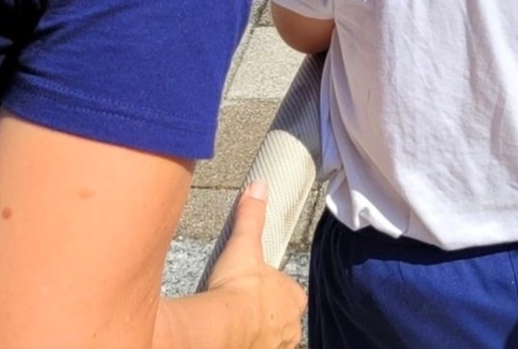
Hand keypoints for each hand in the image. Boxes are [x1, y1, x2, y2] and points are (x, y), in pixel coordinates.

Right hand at [204, 182, 306, 348]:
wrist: (223, 329)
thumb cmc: (238, 288)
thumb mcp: (244, 245)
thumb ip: (251, 216)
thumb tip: (259, 185)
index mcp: (294, 299)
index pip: (290, 294)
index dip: (274, 291)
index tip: (255, 291)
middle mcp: (291, 328)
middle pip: (282, 321)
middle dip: (267, 318)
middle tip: (243, 313)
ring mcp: (277, 347)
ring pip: (272, 341)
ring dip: (258, 336)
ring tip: (237, 331)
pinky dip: (249, 346)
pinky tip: (236, 342)